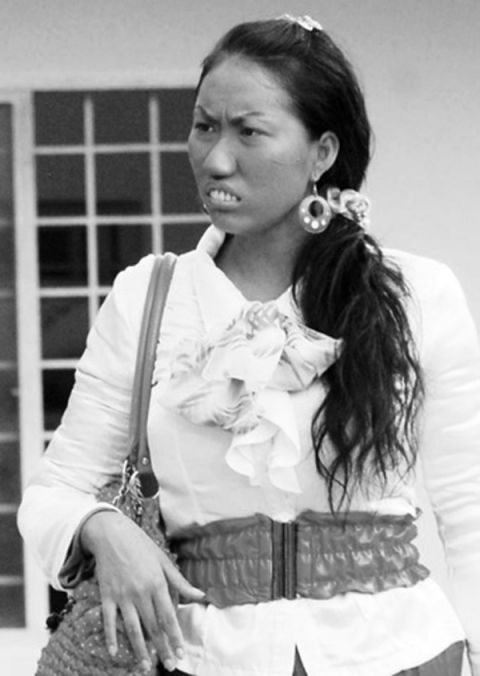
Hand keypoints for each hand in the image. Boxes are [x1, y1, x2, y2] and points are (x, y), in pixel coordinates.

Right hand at [81, 510, 204, 671]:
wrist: (112, 533)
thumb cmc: (140, 546)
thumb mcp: (163, 560)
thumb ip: (180, 582)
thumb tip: (201, 595)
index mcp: (157, 583)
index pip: (169, 616)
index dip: (175, 636)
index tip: (181, 652)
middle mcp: (140, 592)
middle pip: (153, 626)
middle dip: (162, 648)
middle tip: (170, 665)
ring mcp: (122, 595)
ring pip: (132, 628)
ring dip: (140, 650)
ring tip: (147, 667)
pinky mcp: (106, 596)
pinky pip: (109, 621)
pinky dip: (111, 638)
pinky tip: (114, 653)